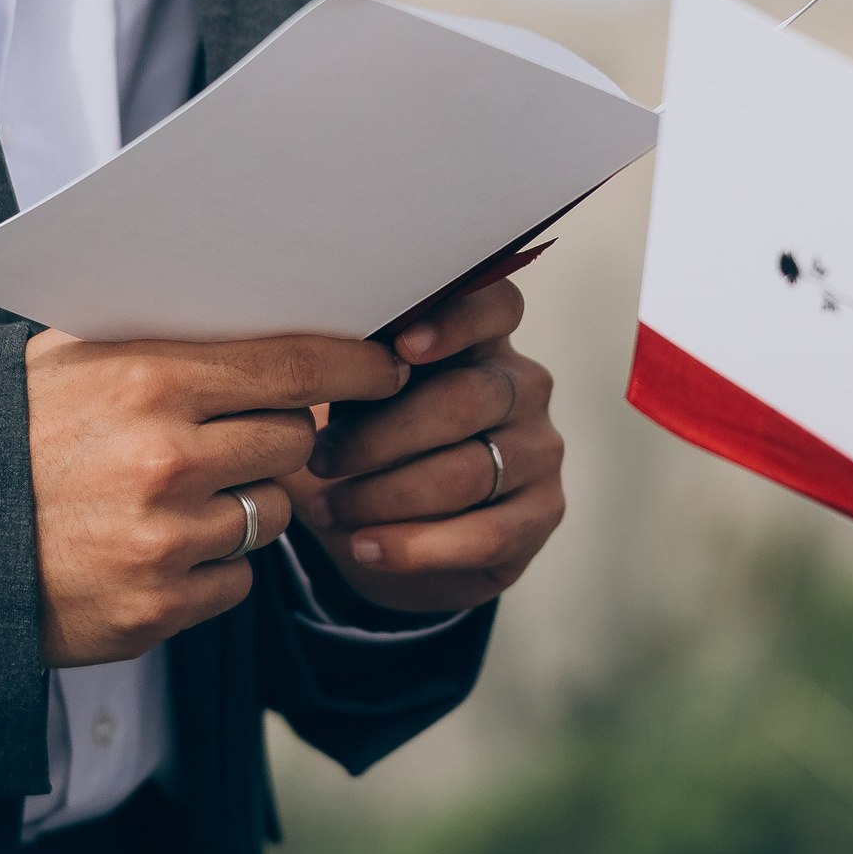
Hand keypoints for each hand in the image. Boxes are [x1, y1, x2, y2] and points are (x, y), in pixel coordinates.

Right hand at [27, 329, 409, 667]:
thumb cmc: (9, 435)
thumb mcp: (71, 361)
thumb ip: (164, 340)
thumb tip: (264, 314)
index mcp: (149, 383)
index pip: (291, 363)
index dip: (354, 365)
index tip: (388, 368)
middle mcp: (165, 458)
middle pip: (293, 440)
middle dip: (274, 441)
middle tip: (228, 441)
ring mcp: (165, 539)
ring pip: (273, 512)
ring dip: (243, 505)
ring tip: (172, 498)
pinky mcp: (159, 608)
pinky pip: (238, 580)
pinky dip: (212, 568)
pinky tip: (153, 550)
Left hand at [280, 280, 564, 613]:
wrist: (402, 530)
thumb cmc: (375, 438)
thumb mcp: (362, 395)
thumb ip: (356, 365)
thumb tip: (308, 350)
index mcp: (483, 339)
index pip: (497, 306)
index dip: (456, 322)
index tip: (401, 348)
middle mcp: (524, 386)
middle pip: (465, 401)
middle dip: (380, 436)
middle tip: (320, 459)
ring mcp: (540, 449)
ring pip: (466, 472)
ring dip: (384, 496)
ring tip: (327, 509)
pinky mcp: (543, 513)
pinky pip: (486, 534)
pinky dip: (415, 546)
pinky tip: (366, 547)